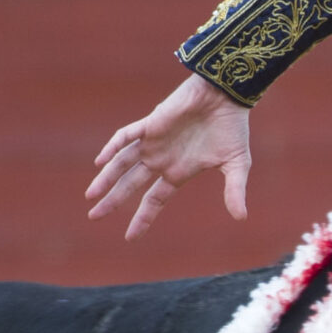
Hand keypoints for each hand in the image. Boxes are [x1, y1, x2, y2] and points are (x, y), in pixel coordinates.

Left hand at [87, 72, 251, 240]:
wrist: (227, 95)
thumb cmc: (232, 128)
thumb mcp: (236, 165)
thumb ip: (234, 190)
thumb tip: (241, 217)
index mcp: (177, 172)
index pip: (154, 200)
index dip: (142, 218)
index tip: (130, 237)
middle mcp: (161, 159)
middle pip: (130, 184)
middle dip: (112, 200)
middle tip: (94, 216)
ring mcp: (153, 142)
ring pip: (122, 163)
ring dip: (106, 178)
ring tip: (90, 196)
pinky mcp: (152, 124)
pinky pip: (126, 136)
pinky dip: (112, 147)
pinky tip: (100, 161)